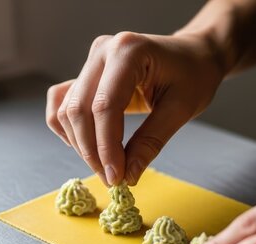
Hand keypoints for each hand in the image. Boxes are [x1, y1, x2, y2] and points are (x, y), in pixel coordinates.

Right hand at [46, 31, 223, 185]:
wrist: (193, 55)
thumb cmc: (194, 76)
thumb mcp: (181, 109)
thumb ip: (151, 141)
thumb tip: (128, 175)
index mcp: (128, 51)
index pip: (105, 106)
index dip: (106, 147)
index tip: (116, 177)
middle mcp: (102, 51)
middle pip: (79, 110)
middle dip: (92, 151)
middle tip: (113, 179)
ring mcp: (91, 60)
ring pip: (66, 110)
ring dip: (81, 145)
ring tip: (106, 166)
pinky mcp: (86, 73)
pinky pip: (61, 102)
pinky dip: (68, 128)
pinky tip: (88, 146)